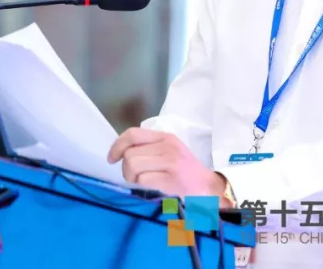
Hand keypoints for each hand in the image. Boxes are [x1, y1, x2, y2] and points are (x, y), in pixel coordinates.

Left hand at [108, 127, 226, 199]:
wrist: (210, 189)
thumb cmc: (186, 172)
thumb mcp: (169, 152)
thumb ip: (149, 148)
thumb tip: (121, 152)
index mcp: (165, 137)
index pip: (132, 134)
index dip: (117, 146)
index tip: (112, 158)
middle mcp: (167, 146)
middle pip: (130, 154)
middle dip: (126, 169)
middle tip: (134, 178)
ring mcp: (171, 162)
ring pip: (133, 166)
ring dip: (132, 178)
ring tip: (142, 183)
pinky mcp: (172, 179)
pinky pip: (143, 180)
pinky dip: (142, 186)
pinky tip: (152, 188)